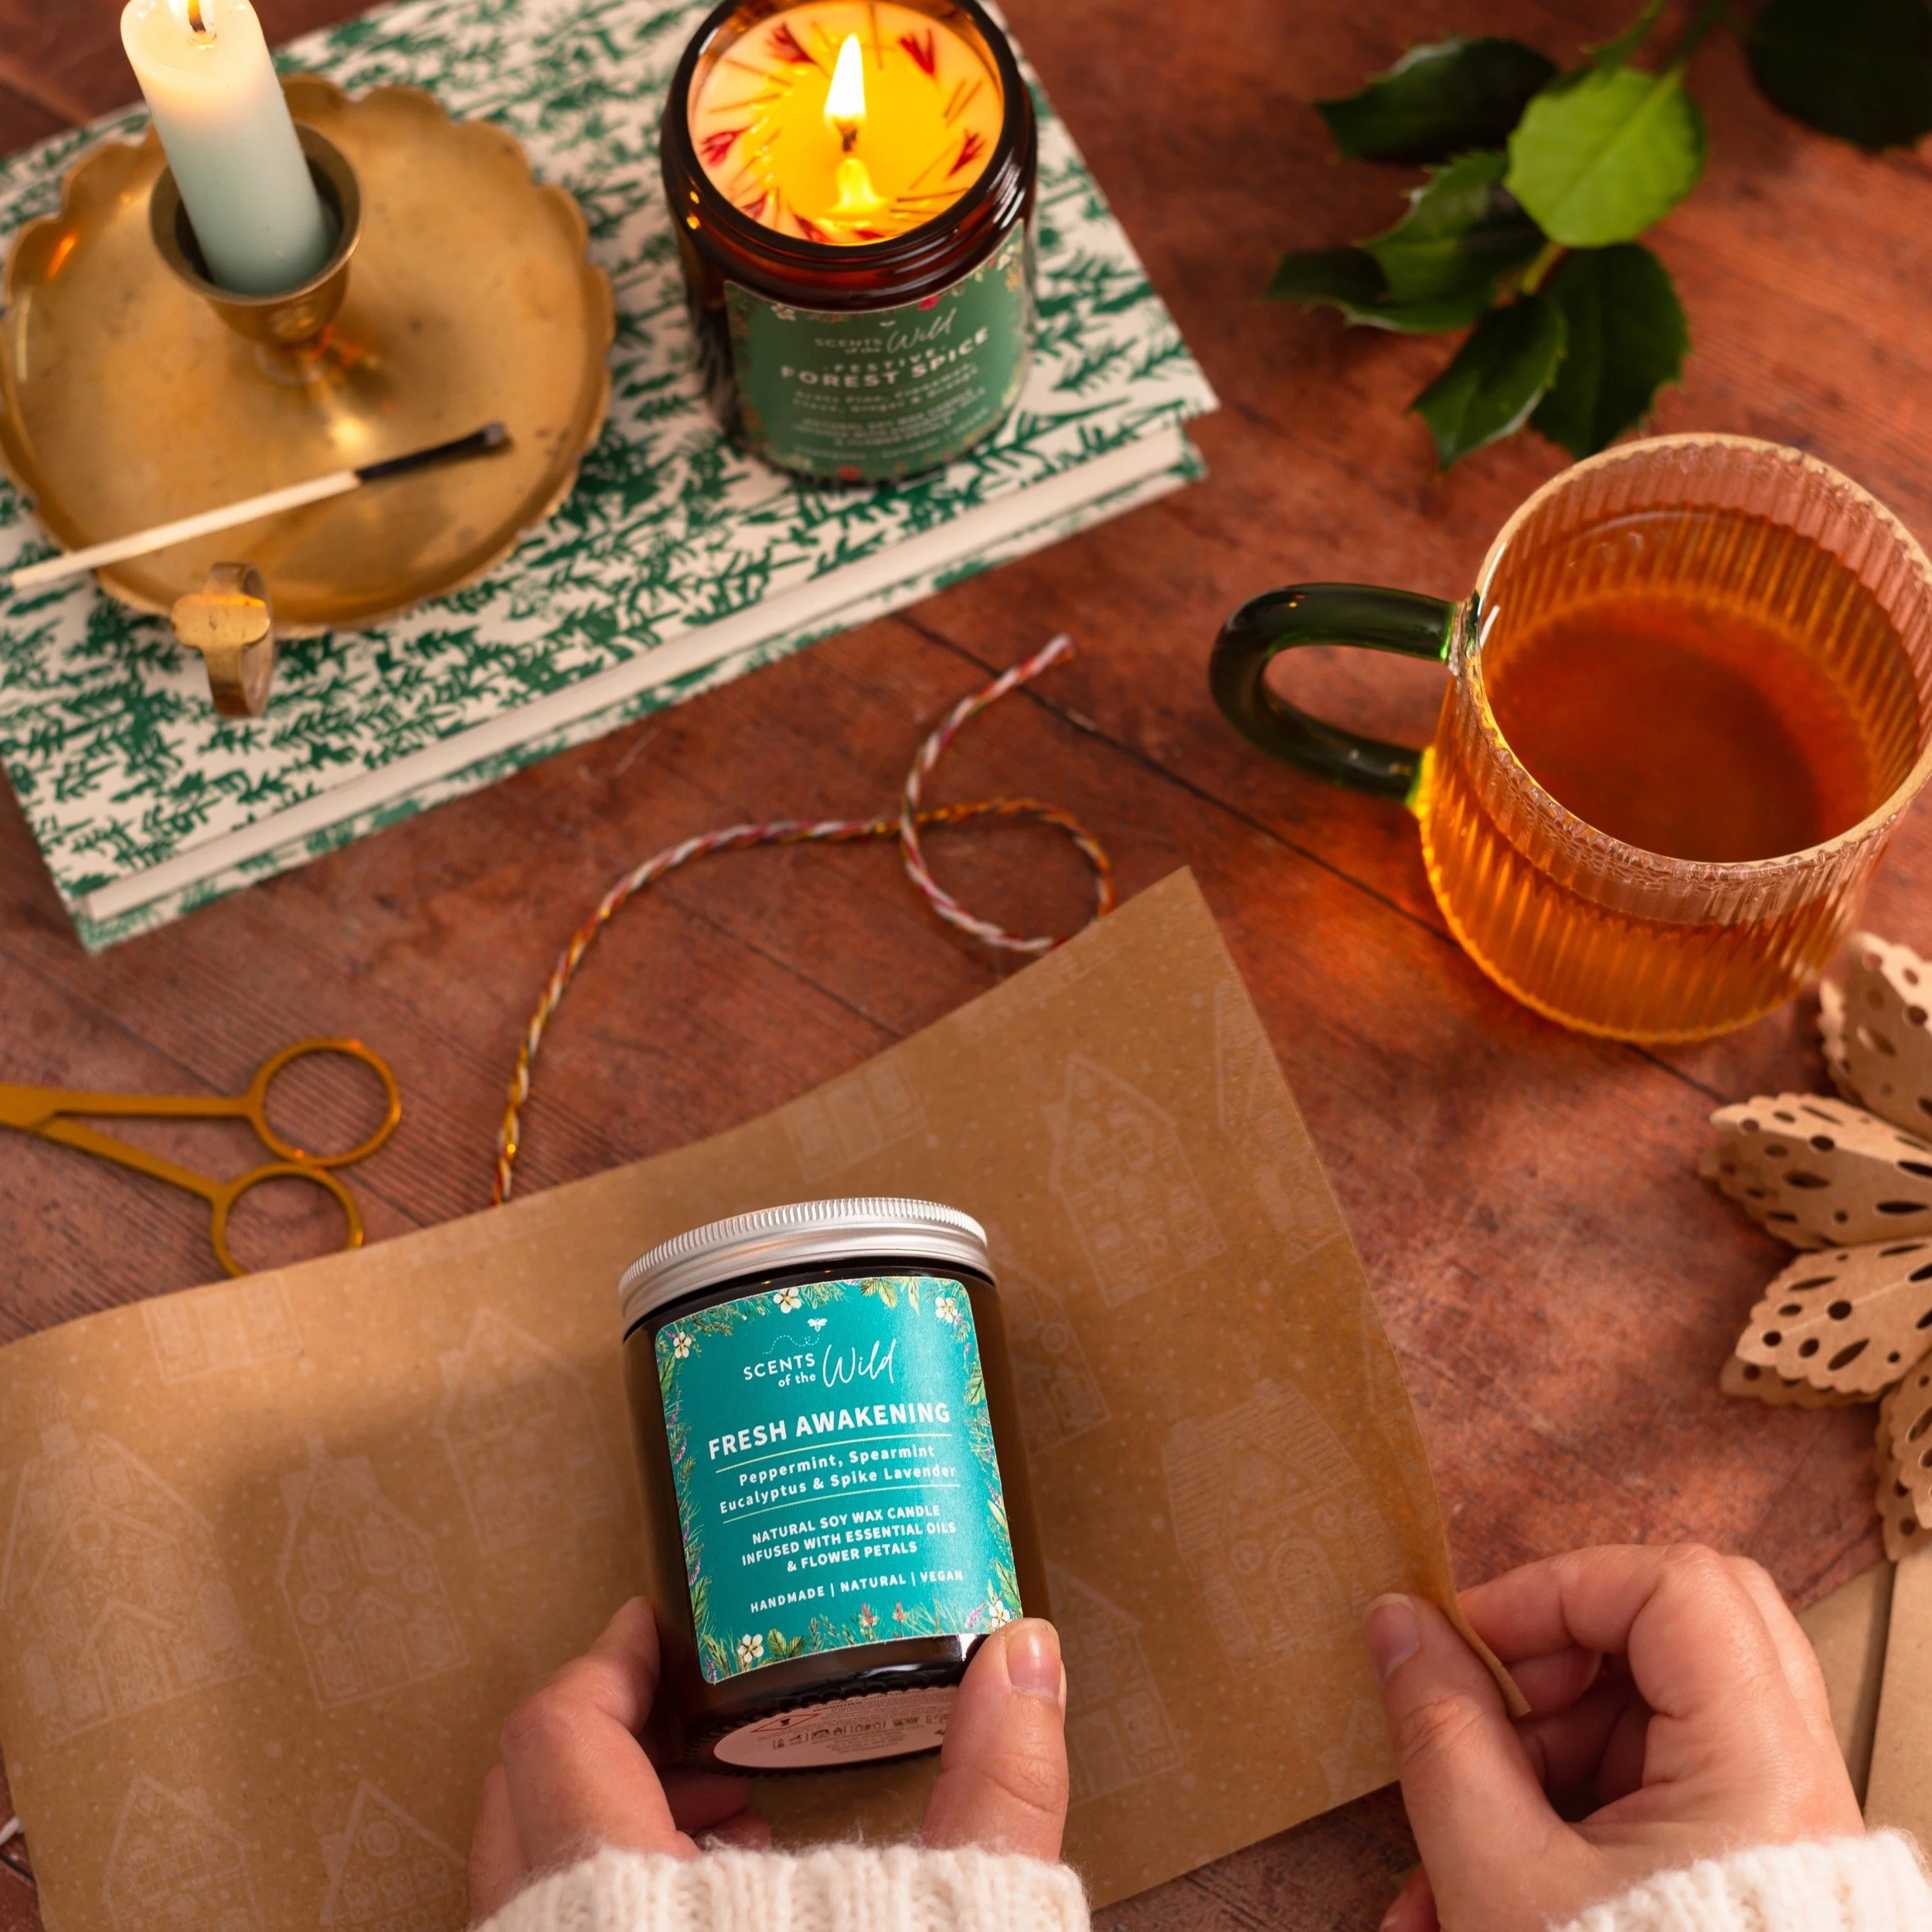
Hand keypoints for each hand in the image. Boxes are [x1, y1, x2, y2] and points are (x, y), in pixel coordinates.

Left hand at [469, 1597, 1069, 1920]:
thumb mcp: (961, 1920)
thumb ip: (998, 1783)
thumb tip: (1023, 1651)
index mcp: (626, 1912)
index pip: (559, 1738)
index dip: (609, 1664)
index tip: (661, 1626)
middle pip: (519, 1799)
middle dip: (609, 1736)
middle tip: (705, 1714)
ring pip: (524, 1887)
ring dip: (609, 1824)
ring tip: (733, 1816)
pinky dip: (608, 1905)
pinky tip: (719, 1920)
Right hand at [1366, 1545, 1860, 1931]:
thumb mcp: (1502, 1878)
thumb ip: (1442, 1736)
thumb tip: (1398, 1625)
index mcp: (1760, 1771)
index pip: (1672, 1587)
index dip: (1558, 1590)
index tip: (1471, 1643)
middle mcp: (1788, 1782)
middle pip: (1676, 1633)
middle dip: (1555, 1669)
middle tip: (1487, 1709)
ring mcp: (1769, 1825)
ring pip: (1649, 1724)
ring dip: (1533, 1765)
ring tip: (1444, 1854)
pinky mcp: (1740, 1866)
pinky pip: (1648, 1795)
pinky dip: (1560, 1821)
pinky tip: (1470, 1895)